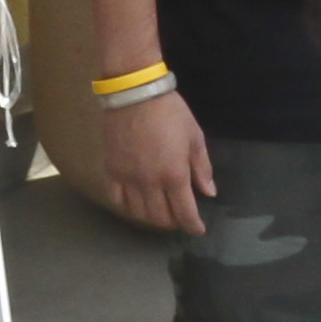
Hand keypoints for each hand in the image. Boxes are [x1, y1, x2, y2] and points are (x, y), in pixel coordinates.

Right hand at [98, 89, 216, 236]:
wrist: (135, 93)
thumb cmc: (170, 112)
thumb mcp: (194, 137)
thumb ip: (202, 168)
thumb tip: (209, 192)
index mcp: (174, 174)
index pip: (184, 212)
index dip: (193, 225)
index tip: (197, 229)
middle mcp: (150, 183)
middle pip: (161, 217)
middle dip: (173, 221)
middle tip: (179, 215)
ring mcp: (128, 178)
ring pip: (139, 212)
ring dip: (152, 216)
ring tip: (159, 209)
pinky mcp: (111, 170)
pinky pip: (117, 199)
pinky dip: (128, 206)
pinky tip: (135, 201)